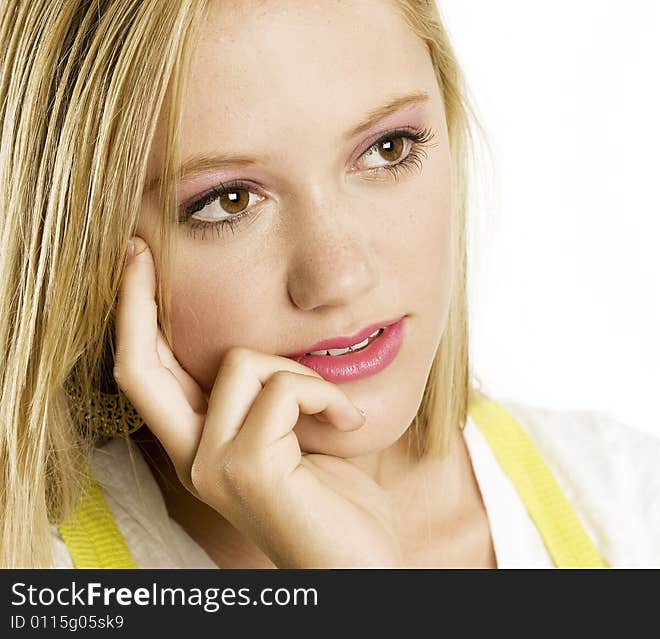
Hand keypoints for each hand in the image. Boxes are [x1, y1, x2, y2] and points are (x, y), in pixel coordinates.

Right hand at [113, 236, 401, 566]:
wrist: (361, 568)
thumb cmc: (340, 504)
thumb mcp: (301, 437)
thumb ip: (275, 396)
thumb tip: (275, 337)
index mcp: (203, 447)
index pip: (148, 376)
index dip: (133, 318)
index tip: (136, 261)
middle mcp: (194, 458)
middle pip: (140, 366)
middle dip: (135, 300)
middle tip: (142, 248)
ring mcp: (214, 466)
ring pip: (242, 362)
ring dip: (303, 372)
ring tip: (339, 410)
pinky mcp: (247, 468)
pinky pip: (287, 388)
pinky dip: (327, 394)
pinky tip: (350, 423)